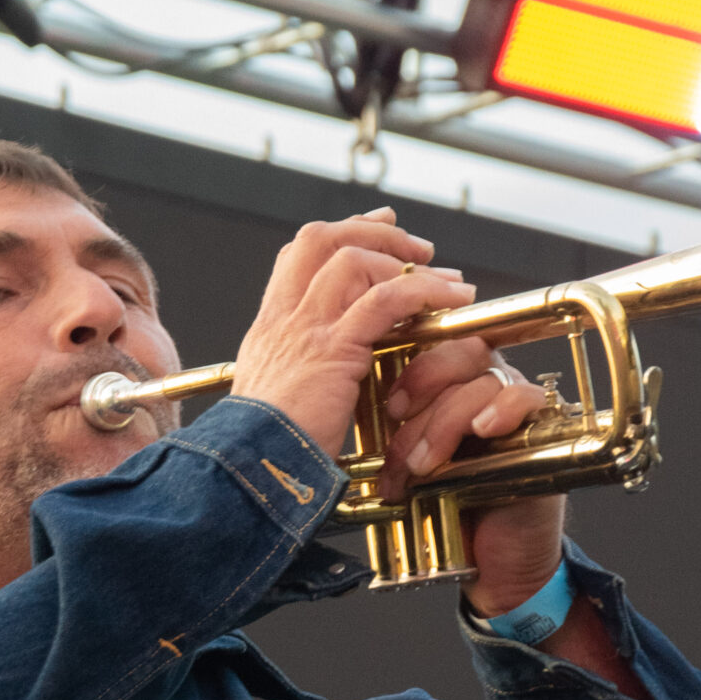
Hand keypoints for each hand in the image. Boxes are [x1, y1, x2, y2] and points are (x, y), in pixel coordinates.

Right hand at [228, 208, 474, 459]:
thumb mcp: (275, 402)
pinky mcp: (333, 351)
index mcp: (269, 328)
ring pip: (351, 259)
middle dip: (373, 232)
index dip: (342, 233)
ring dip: (403, 260)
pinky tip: (451, 298)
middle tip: (417, 247)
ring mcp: (305, 330)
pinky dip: (422, 291)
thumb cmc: (265, 453)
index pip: (299, 256)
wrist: (250, 472)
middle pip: (321, 240)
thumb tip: (325, 375)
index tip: (378, 228)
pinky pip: (384, 300)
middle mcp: (283, 319)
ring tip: (445, 278)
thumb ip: (298, 377)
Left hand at [378, 337, 566, 615]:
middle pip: (462, 350)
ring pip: (485, 379)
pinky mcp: (541, 430)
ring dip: (447, 419)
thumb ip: (392, 431)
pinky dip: (502, 409)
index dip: (409, 363)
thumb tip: (351, 405)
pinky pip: (527, 399)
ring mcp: (514, 408)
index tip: (387, 403)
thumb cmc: (443, 512)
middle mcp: (485, 390)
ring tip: (425, 463)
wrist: (484, 564)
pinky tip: (484, 428)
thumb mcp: (406, 464)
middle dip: (424, 381)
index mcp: (451, 388)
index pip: (435, 345)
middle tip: (398, 418)